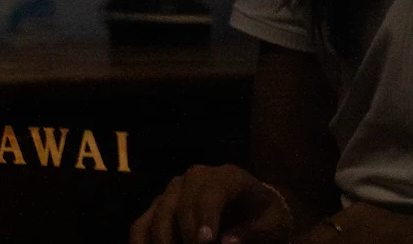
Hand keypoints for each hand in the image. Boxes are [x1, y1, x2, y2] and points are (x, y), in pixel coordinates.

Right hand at [130, 164, 294, 243]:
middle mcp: (196, 176)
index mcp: (228, 177)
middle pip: (181, 202)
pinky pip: (144, 221)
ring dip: (163, 239)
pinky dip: (141, 240)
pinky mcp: (162, 203)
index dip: (205, 217)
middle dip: (184, 234)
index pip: (210, 193)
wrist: (253, 205)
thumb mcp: (272, 224)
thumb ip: (252, 233)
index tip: (206, 243)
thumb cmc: (265, 215)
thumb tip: (227, 242)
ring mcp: (175, 188)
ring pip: (159, 211)